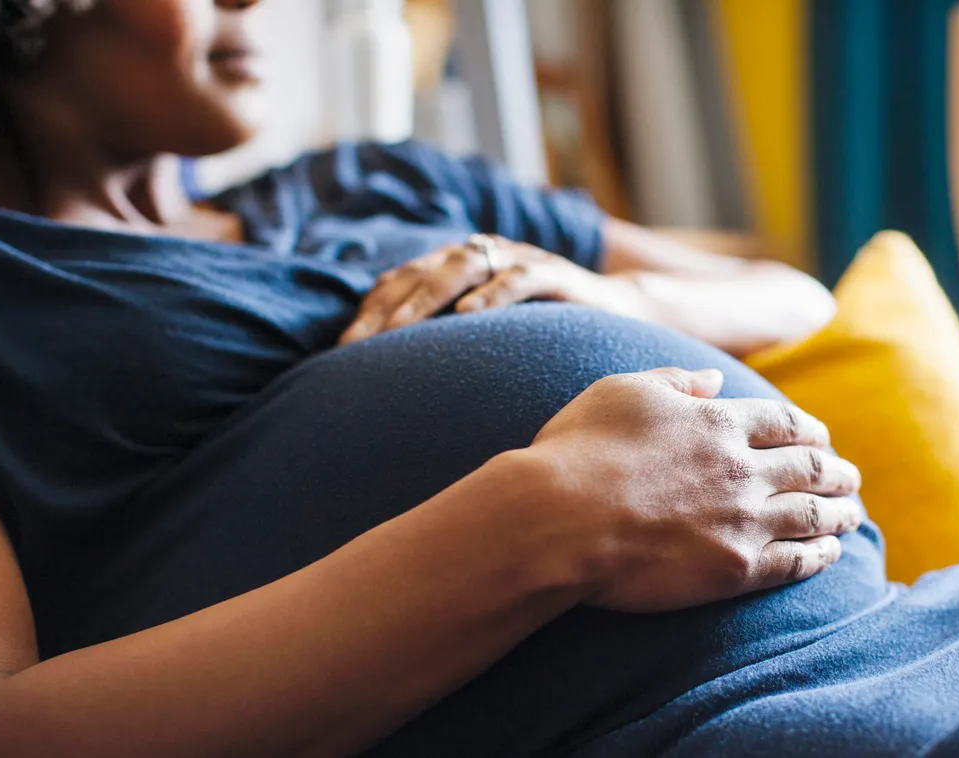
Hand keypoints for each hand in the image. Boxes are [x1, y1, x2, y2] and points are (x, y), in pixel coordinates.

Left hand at [339, 236, 642, 343]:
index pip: (404, 280)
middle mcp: (485, 253)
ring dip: (428, 296)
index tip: (342, 349)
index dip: (371, 309)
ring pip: (464, 265)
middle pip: (424, 271)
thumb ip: (448, 341)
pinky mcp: (556, 274)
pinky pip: (519, 278)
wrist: (617, 312)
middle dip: (388, 307)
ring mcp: (520, 259)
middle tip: (358, 343)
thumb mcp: (490, 333)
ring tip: (399, 328)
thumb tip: (391, 377)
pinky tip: (467, 313)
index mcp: (460, 265)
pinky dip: (491, 293)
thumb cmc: (545, 328)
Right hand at [523, 367, 863, 612]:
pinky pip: (794, 561)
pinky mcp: (733, 569)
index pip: (782, 421)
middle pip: (809, 466)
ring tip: (854, 513)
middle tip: (851, 476)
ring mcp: (742, 520)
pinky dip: (819, 555)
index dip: (808, 428)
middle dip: (836, 470)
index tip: (822, 436)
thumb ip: (675, 382)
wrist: (557, 521)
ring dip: (840, 511)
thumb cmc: (577, 451)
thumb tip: (714, 378)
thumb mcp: (623, 392)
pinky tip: (830, 553)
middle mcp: (741, 468)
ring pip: (812, 513)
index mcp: (718, 421)